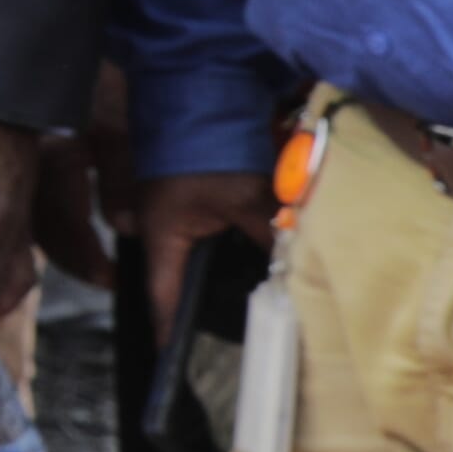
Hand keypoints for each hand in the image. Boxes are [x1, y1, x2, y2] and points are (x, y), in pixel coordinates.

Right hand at [123, 162, 276, 361]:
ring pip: (189, 255)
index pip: (162, 296)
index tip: (172, 359)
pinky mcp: (184, 196)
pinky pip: (201, 233)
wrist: (197, 91)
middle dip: (196, 301)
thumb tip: (296, 270)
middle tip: (227, 331)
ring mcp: (167, 210)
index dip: (170, 329)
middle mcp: (156, 226)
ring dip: (212, 271)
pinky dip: (223, 245)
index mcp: (161, 233)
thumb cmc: (209, 144)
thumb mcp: (246, 197)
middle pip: (174, 277)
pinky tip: (248, 251)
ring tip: (244, 295)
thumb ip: (269, 234)